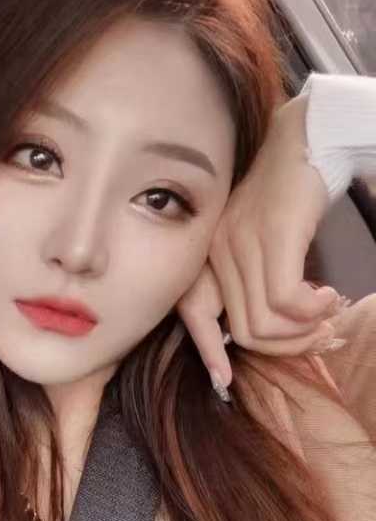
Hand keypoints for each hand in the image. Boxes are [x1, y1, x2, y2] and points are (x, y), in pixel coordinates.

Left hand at [178, 94, 345, 393]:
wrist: (306, 137)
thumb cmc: (287, 193)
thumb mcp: (260, 241)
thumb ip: (252, 278)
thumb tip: (260, 324)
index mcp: (209, 256)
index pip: (194, 315)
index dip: (207, 353)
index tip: (224, 382)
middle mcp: (218, 253)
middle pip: (244, 332)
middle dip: (285, 346)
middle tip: (318, 334)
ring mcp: (242, 245)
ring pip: (263, 323)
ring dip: (302, 331)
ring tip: (326, 314)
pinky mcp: (272, 237)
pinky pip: (285, 301)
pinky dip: (311, 311)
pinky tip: (327, 297)